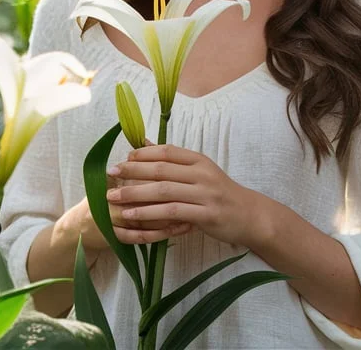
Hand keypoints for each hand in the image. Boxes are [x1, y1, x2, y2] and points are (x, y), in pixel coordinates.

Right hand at [54, 172, 192, 253]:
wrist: (83, 226)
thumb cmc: (107, 197)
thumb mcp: (116, 177)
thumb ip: (134, 162)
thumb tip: (147, 141)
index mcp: (113, 181)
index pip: (139, 176)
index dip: (162, 176)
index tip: (185, 178)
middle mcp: (111, 199)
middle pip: (143, 198)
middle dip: (170, 200)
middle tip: (193, 200)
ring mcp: (111, 220)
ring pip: (144, 220)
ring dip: (169, 219)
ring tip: (191, 217)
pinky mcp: (114, 238)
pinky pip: (140, 237)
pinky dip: (160, 235)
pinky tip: (179, 230)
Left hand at [106, 143, 265, 247]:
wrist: (250, 215)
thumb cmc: (220, 194)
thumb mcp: (200, 172)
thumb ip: (174, 161)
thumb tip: (143, 144)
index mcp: (199, 160)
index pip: (166, 151)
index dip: (142, 154)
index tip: (123, 160)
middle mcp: (201, 174)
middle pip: (161, 170)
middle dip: (132, 172)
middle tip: (110, 175)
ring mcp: (204, 194)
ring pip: (163, 191)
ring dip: (135, 194)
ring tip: (114, 199)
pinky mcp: (205, 214)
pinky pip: (172, 212)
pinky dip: (149, 213)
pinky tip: (133, 216)